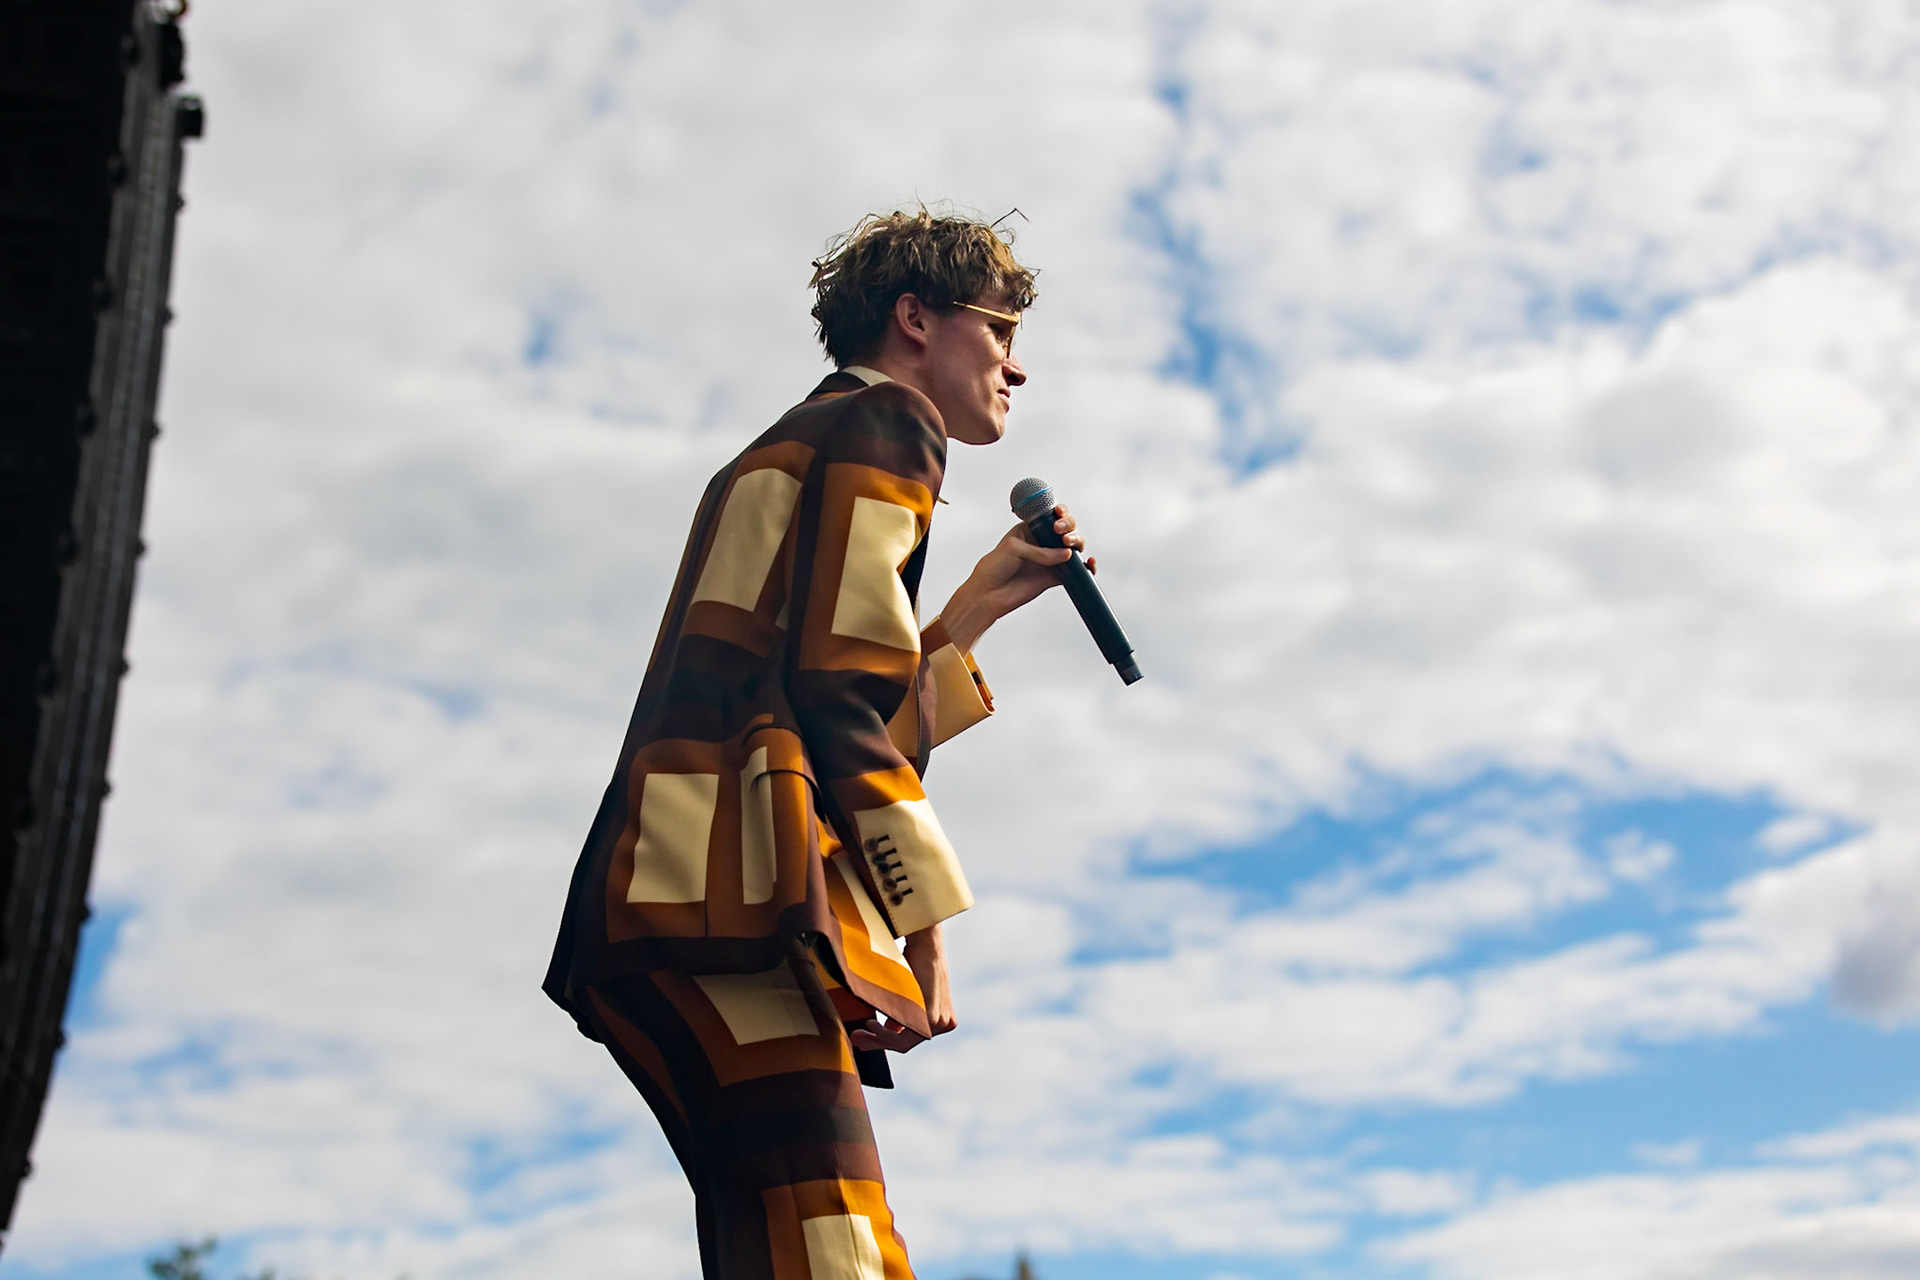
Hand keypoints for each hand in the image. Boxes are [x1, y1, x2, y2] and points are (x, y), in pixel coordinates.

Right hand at [847, 924, 955, 1053]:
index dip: (885, 1041)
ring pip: (903, 1042)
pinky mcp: (933, 1019)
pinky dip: (884, 1034)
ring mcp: (941, 1022)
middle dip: (877, 1043)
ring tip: (862, 1027)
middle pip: (906, 1043)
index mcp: (942, 1017)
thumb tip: (888, 1028)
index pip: (911, 1038)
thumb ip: (901, 1014)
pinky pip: (904, 1037)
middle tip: (856, 1039)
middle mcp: (945, 1022)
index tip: (863, 1036)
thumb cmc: (914, 959)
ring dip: (878, 1038)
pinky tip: (871, 1023)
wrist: (926, 943)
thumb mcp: (907, 991)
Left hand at [940, 505, 1093, 651]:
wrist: (989, 594)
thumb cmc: (996, 566)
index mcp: (1030, 529)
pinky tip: (1090, 564)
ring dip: (1078, 542)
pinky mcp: (1056, 577)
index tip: (1058, 513)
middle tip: (1060, 532)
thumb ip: (1042, 551)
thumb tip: (1068, 555)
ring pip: (1073, 546)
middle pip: (1066, 528)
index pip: (1051, 515)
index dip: (1060, 512)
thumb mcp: (1015, 549)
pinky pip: (1076, 572)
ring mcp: (1050, 559)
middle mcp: (1042, 542)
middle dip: (1069, 526)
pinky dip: (1086, 568)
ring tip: (1070, 545)